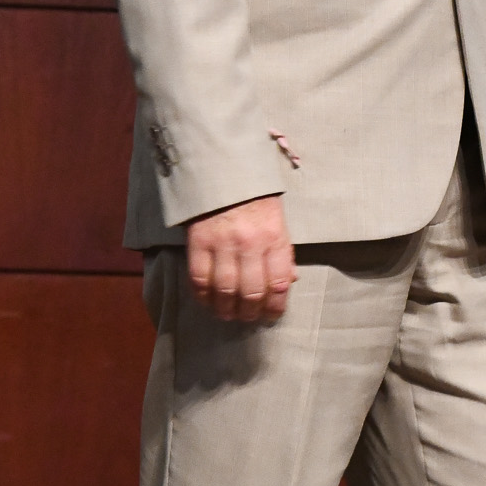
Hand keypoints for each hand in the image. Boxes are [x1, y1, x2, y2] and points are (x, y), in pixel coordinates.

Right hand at [185, 194, 294, 322]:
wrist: (223, 167)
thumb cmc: (254, 195)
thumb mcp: (277, 219)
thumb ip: (281, 252)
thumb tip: (287, 282)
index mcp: (274, 236)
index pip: (279, 283)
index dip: (275, 306)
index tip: (271, 315)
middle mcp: (250, 243)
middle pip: (251, 292)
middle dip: (250, 312)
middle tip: (248, 317)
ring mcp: (222, 243)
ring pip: (225, 290)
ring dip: (226, 309)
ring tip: (227, 314)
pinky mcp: (198, 241)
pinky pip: (199, 279)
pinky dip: (203, 296)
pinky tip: (208, 301)